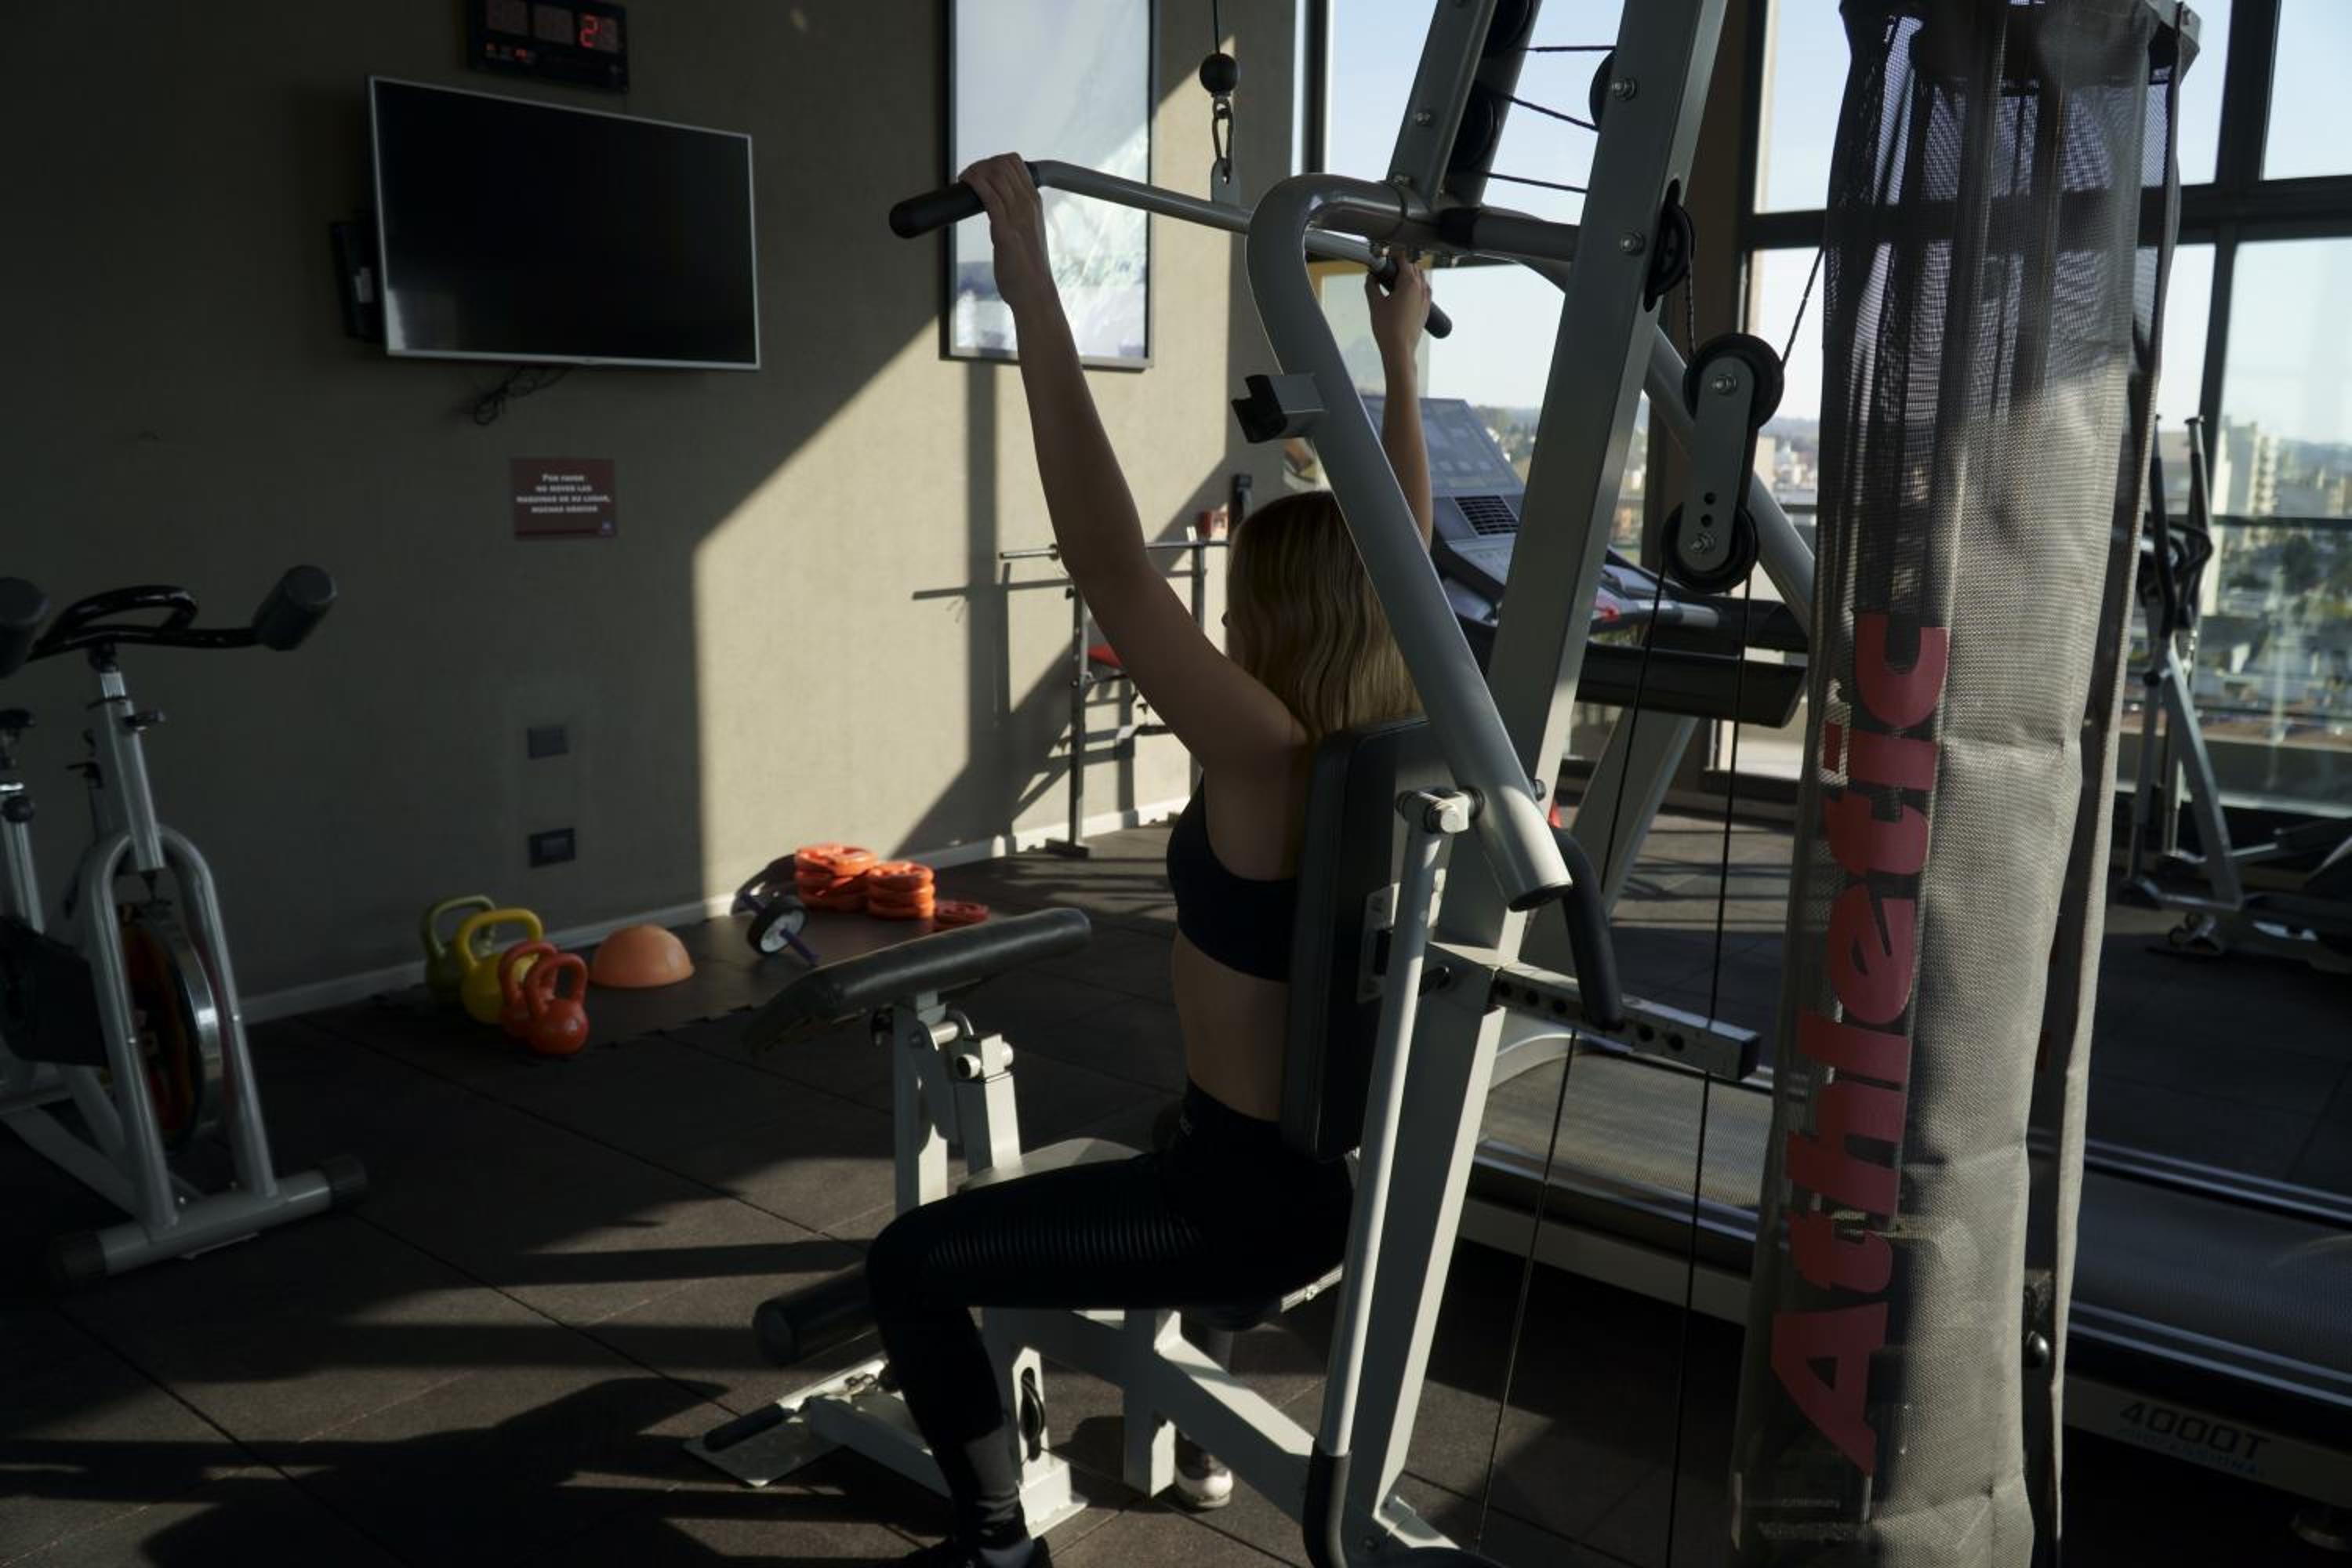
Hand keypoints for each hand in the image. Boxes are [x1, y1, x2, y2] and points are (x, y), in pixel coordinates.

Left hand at [962, 154, 1057, 317]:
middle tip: (968, 176)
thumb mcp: (1027, 233)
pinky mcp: (1005, 231)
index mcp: (1034, 203)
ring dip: (974, 171)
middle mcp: (1028, 205)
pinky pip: (989, 197)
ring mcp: (1018, 217)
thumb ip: (1016, 217)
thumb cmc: (1027, 267)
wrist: (1034, 292)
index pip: (1016, 163)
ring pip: (996, 175)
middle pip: (1003, 164)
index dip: (993, 161)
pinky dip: (974, 183)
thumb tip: (998, 209)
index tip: (979, 172)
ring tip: (964, 179)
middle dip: (981, 164)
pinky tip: (964, 183)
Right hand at [1366, 253, 1432, 363]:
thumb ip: (1371, 286)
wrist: (1400, 349)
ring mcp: (1426, 298)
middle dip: (1401, 264)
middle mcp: (1421, 288)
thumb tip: (1370, 278)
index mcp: (1409, 283)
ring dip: (1410, 274)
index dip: (1393, 256)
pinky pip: (1424, 289)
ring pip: (1421, 277)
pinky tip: (1405, 293)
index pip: (1403, 260)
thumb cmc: (1388, 329)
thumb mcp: (1375, 304)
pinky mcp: (1426, 308)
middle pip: (1413, 266)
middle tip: (1387, 269)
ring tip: (1395, 280)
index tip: (1385, 258)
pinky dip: (1416, 286)